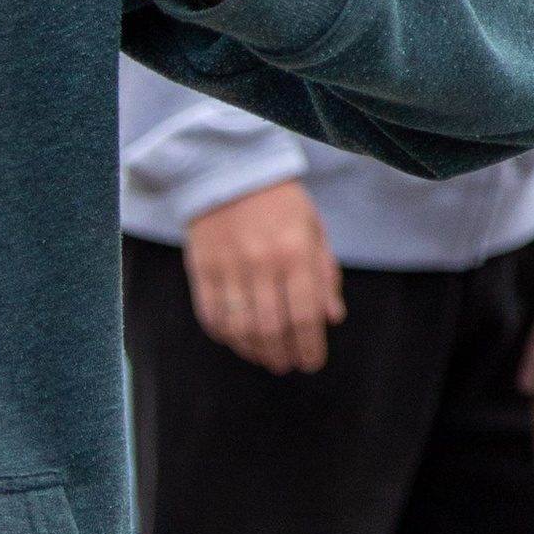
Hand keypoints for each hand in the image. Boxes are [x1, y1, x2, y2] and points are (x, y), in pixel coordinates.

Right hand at [183, 178, 342, 373]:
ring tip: (263, 356)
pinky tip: (236, 338)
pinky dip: (224, 334)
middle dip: (282, 355)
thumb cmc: (280, 203)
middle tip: (286, 364)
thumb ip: (324, 274)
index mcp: (295, 252)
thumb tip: (332, 317)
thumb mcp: (313, 230)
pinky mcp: (201, 267)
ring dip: (253, 351)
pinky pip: (211, 314)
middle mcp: (262, 262)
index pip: (304, 315)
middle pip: (271, 329)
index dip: (309, 347)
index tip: (311, 362)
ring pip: (240, 328)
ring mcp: (228, 266)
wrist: (228, 169)